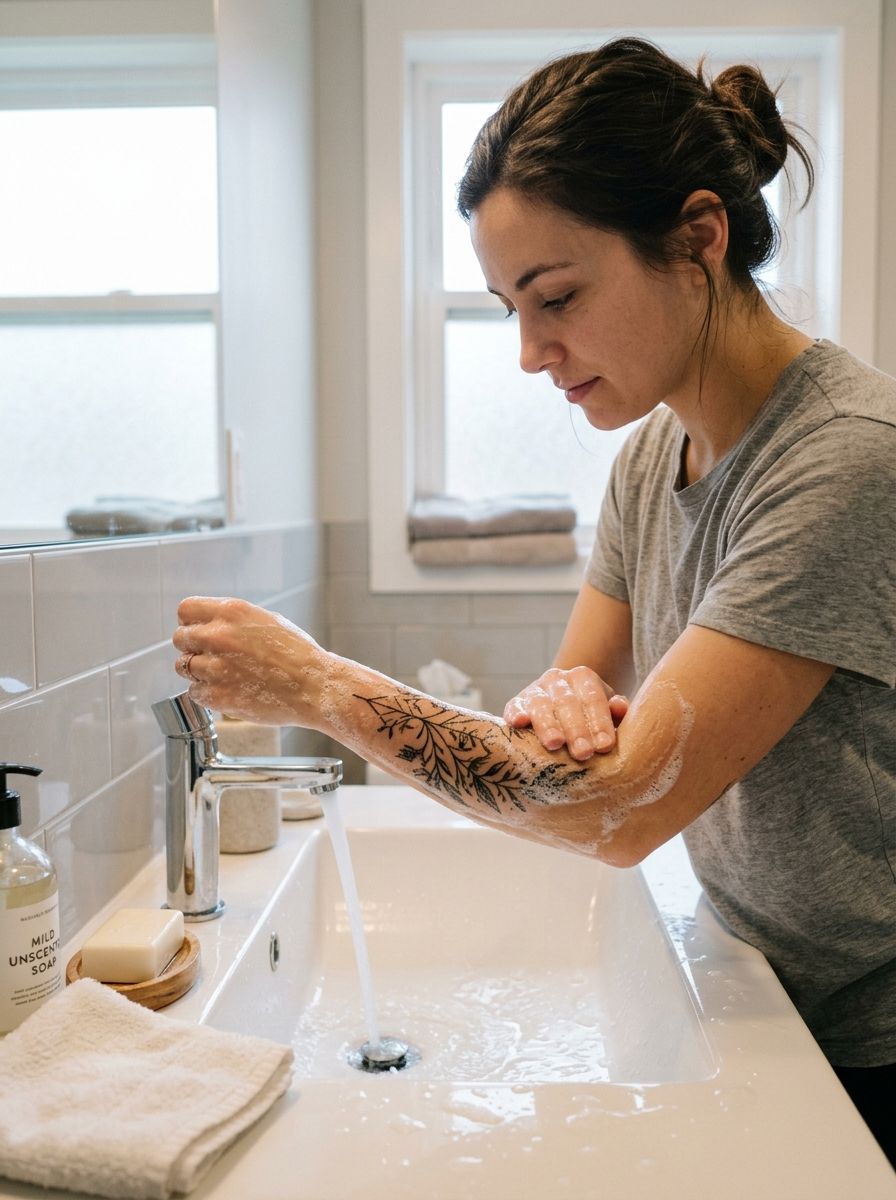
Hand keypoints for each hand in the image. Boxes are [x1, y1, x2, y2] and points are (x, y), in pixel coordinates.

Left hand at [172, 596, 327, 727]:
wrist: (314, 687)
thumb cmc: (297, 654)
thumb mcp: (267, 620)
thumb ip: (233, 620)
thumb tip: (208, 623)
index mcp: (232, 612)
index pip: (185, 610)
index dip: (190, 622)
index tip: (198, 631)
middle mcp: (219, 636)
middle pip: (179, 639)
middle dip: (193, 648)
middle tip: (212, 656)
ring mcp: (216, 668)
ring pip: (183, 667)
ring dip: (198, 671)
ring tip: (223, 675)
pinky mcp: (217, 696)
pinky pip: (194, 692)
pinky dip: (207, 694)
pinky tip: (229, 690)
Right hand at [503, 666, 628, 760]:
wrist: (559, 712)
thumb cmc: (589, 718)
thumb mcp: (605, 713)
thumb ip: (615, 712)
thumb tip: (619, 707)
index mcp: (583, 677)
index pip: (593, 699)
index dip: (600, 722)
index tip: (605, 746)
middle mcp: (558, 679)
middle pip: (567, 703)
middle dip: (576, 729)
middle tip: (583, 753)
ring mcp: (535, 690)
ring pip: (541, 705)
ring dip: (548, 725)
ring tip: (555, 744)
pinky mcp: (516, 703)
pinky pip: (515, 707)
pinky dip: (516, 714)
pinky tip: (519, 724)